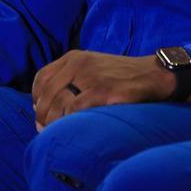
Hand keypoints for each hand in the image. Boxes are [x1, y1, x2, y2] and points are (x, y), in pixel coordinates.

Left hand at [31, 50, 178, 129]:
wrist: (154, 75)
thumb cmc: (122, 78)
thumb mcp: (93, 70)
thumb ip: (70, 84)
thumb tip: (42, 114)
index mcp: (74, 57)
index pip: (42, 78)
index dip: (37, 98)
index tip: (41, 113)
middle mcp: (79, 63)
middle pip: (46, 92)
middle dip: (42, 114)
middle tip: (44, 129)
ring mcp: (91, 76)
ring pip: (57, 103)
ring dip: (53, 122)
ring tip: (57, 133)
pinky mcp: (103, 91)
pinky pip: (75, 110)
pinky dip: (69, 122)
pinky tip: (74, 129)